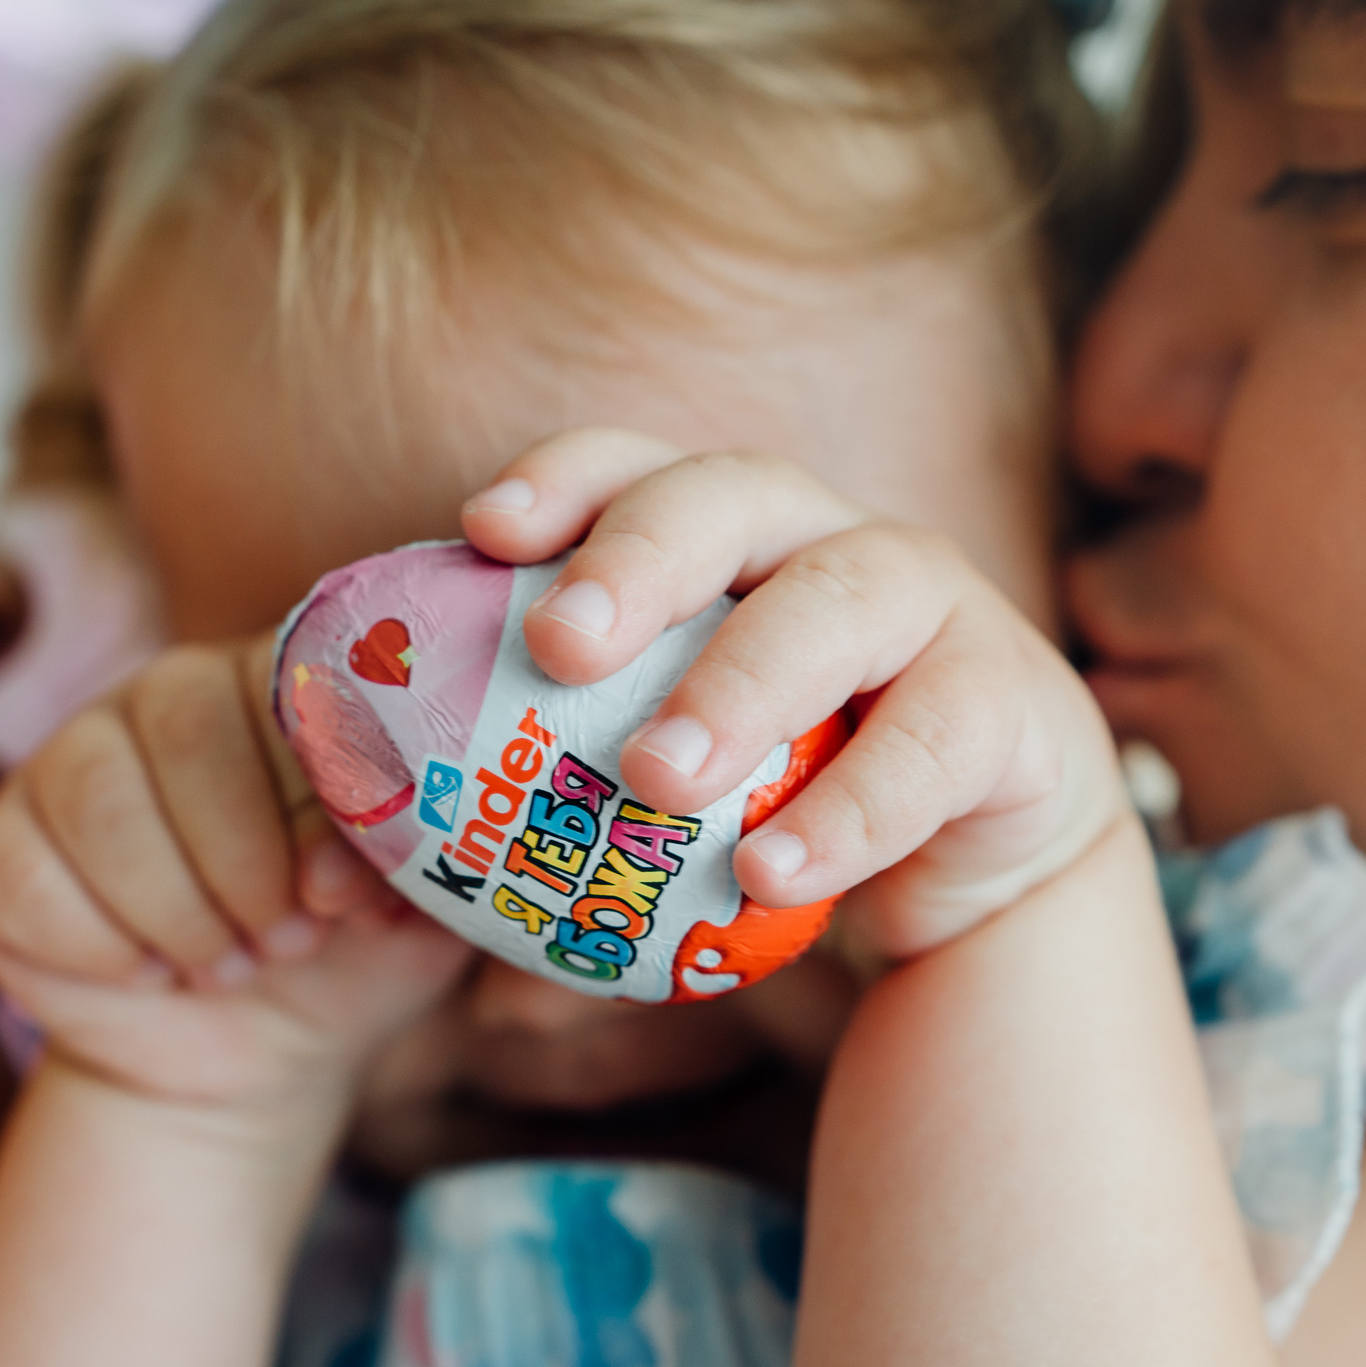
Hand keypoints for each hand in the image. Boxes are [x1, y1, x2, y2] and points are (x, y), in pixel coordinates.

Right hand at [0, 635, 473, 1136]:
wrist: (262, 1057)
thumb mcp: (425, 905)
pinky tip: (151, 976)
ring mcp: (71, 760)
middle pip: (181, 728)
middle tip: (288, 942)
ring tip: (230, 965)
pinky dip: (103, 950)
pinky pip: (30, 877)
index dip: (312, 801)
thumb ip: (443, 846)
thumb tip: (407, 835)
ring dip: (178, 910)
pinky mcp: (5, 846)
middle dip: (242, 860)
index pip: (284, 689)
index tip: (341, 900)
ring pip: (99, 799)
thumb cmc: (354, 953)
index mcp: (280, 681)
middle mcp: (168, 695)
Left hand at [461, 429, 1125, 957]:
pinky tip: (771, 872)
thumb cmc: (772, 822)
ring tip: (656, 777)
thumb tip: (352, 899)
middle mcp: (830, 547)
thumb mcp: (644, 820)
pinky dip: (852, 806)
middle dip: (640, 555)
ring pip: (843, 600)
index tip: (480, 532)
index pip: (638, 467)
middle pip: (735, 496)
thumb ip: (520, 845)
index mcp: (730, 546)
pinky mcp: (1013, 713)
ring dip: (741, 680)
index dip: (565, 478)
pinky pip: (936, 741)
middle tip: (556, 645)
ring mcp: (937, 615)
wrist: (962, 894)